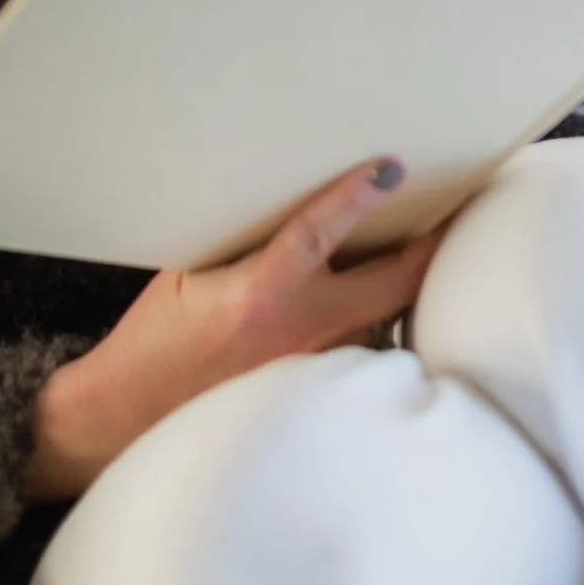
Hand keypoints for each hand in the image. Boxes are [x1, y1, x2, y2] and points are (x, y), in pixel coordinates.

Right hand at [26, 159, 439, 499]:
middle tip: (456, 210)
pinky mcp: (312, 390)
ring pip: (384, 320)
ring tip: (426, 253)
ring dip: (403, 289)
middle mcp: (298, 331)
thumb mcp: (188, 275)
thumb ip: (245, 247)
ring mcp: (312, 366)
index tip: (390, 167)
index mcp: (259, 293)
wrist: (127, 417)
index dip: (356, 195)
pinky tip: (379, 310)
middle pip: (390, 283)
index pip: (317, 232)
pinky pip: (359, 351)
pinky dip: (372, 326)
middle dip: (429, 246)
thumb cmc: (152, 342)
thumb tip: (288, 212)